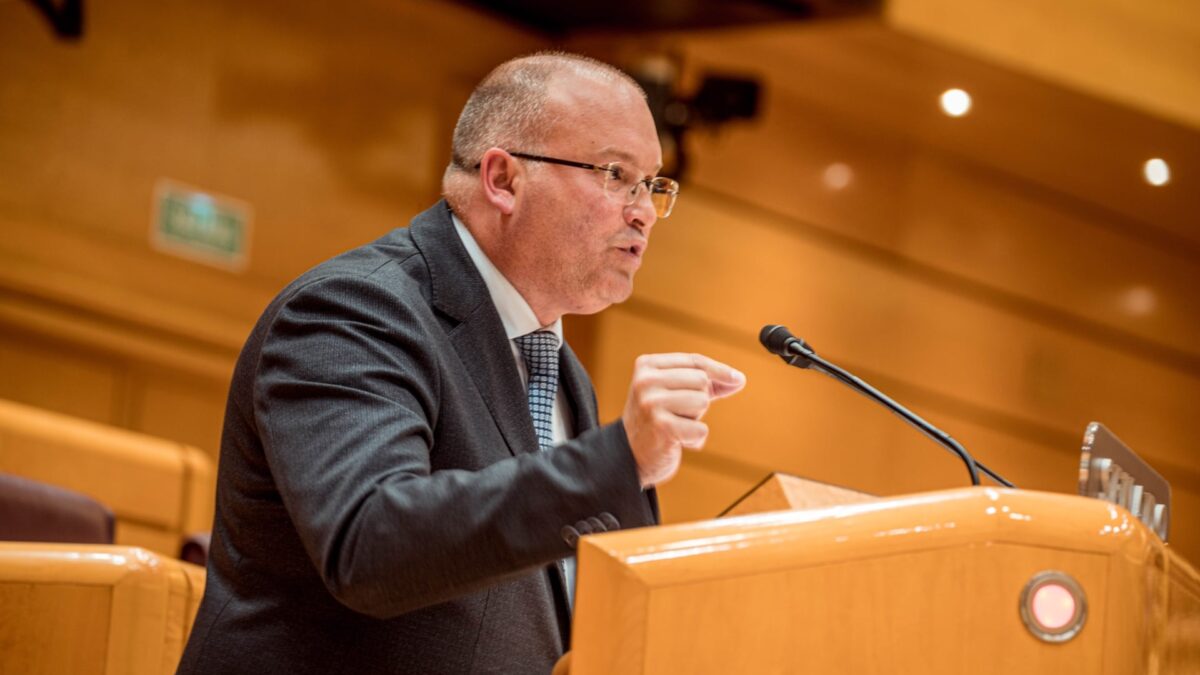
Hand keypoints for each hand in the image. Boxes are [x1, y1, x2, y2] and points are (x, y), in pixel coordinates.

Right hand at [621, 353, 746, 487]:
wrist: (631, 456)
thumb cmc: (657, 420)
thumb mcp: (676, 393)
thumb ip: (706, 383)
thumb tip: (738, 379)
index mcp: (647, 366)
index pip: (695, 361)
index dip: (719, 371)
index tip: (738, 379)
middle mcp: (646, 381)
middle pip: (701, 381)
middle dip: (699, 400)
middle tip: (678, 414)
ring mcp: (652, 404)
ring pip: (702, 402)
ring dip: (695, 419)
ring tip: (676, 426)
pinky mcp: (662, 427)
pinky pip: (701, 429)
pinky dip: (695, 439)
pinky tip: (676, 441)